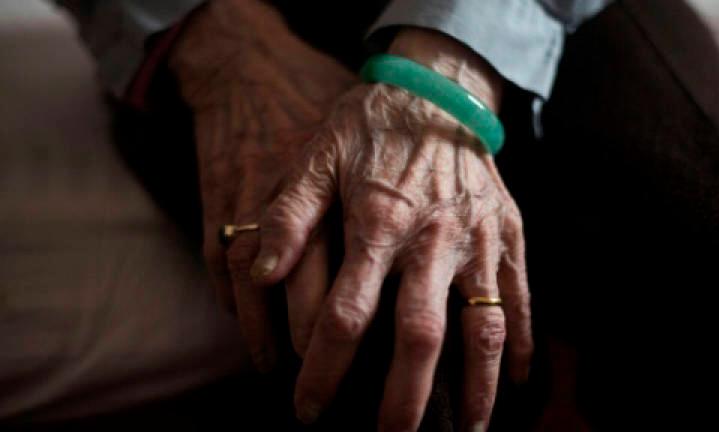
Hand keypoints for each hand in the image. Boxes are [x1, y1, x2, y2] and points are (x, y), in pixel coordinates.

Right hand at [169, 0, 354, 369]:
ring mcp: (252, 208)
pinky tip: (246, 328)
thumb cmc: (323, 106)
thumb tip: (413, 258)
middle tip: (325, 376)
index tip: (372, 359)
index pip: (352, 276)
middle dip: (315, 342)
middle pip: (306, 292)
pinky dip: (232, 303)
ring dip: (266, 333)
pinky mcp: (219, 206)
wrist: (254, 69)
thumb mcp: (361, 149)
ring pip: (258, 289)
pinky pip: (221, 267)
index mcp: (342, 198)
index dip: (360, 323)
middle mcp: (299, 209)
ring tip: (278, 367)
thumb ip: (384, 201)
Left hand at [251, 28, 532, 429]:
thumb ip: (289, 215)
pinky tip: (520, 380)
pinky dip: (524, 341)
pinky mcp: (508, 234)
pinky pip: (520, 296)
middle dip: (405, 397)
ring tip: (467, 430)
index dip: (326, 370)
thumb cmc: (370, 129)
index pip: (348, 315)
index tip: (309, 409)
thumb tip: (263, 274)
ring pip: (482, 326)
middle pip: (420, 335)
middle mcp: (431, 240)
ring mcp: (476, 240)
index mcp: (378, 224)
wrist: (436, 91)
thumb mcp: (316, 158)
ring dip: (476, 384)